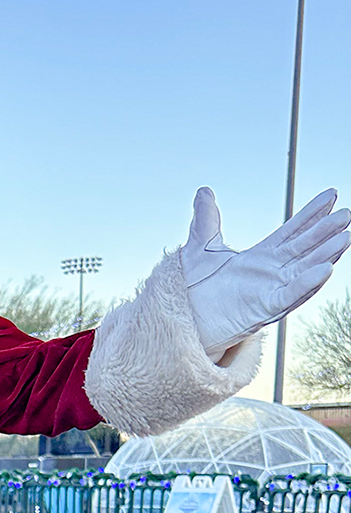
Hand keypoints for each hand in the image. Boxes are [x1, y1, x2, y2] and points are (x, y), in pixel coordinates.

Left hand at [181, 186, 349, 359]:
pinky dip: (306, 283)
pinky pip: (289, 296)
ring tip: (345, 237)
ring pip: (304, 270)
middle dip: (326, 231)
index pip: (292, 231)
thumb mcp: (200, 248)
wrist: (179, 319)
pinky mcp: (262, 311)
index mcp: (260, 258)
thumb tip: (204, 192)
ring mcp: (269, 292)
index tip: (331, 194)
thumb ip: (206, 220)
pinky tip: (325, 268)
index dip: (311, 213)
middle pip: (304, 248)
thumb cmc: (191, 290)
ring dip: (325, 255)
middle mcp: (270, 274)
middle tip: (347, 214)